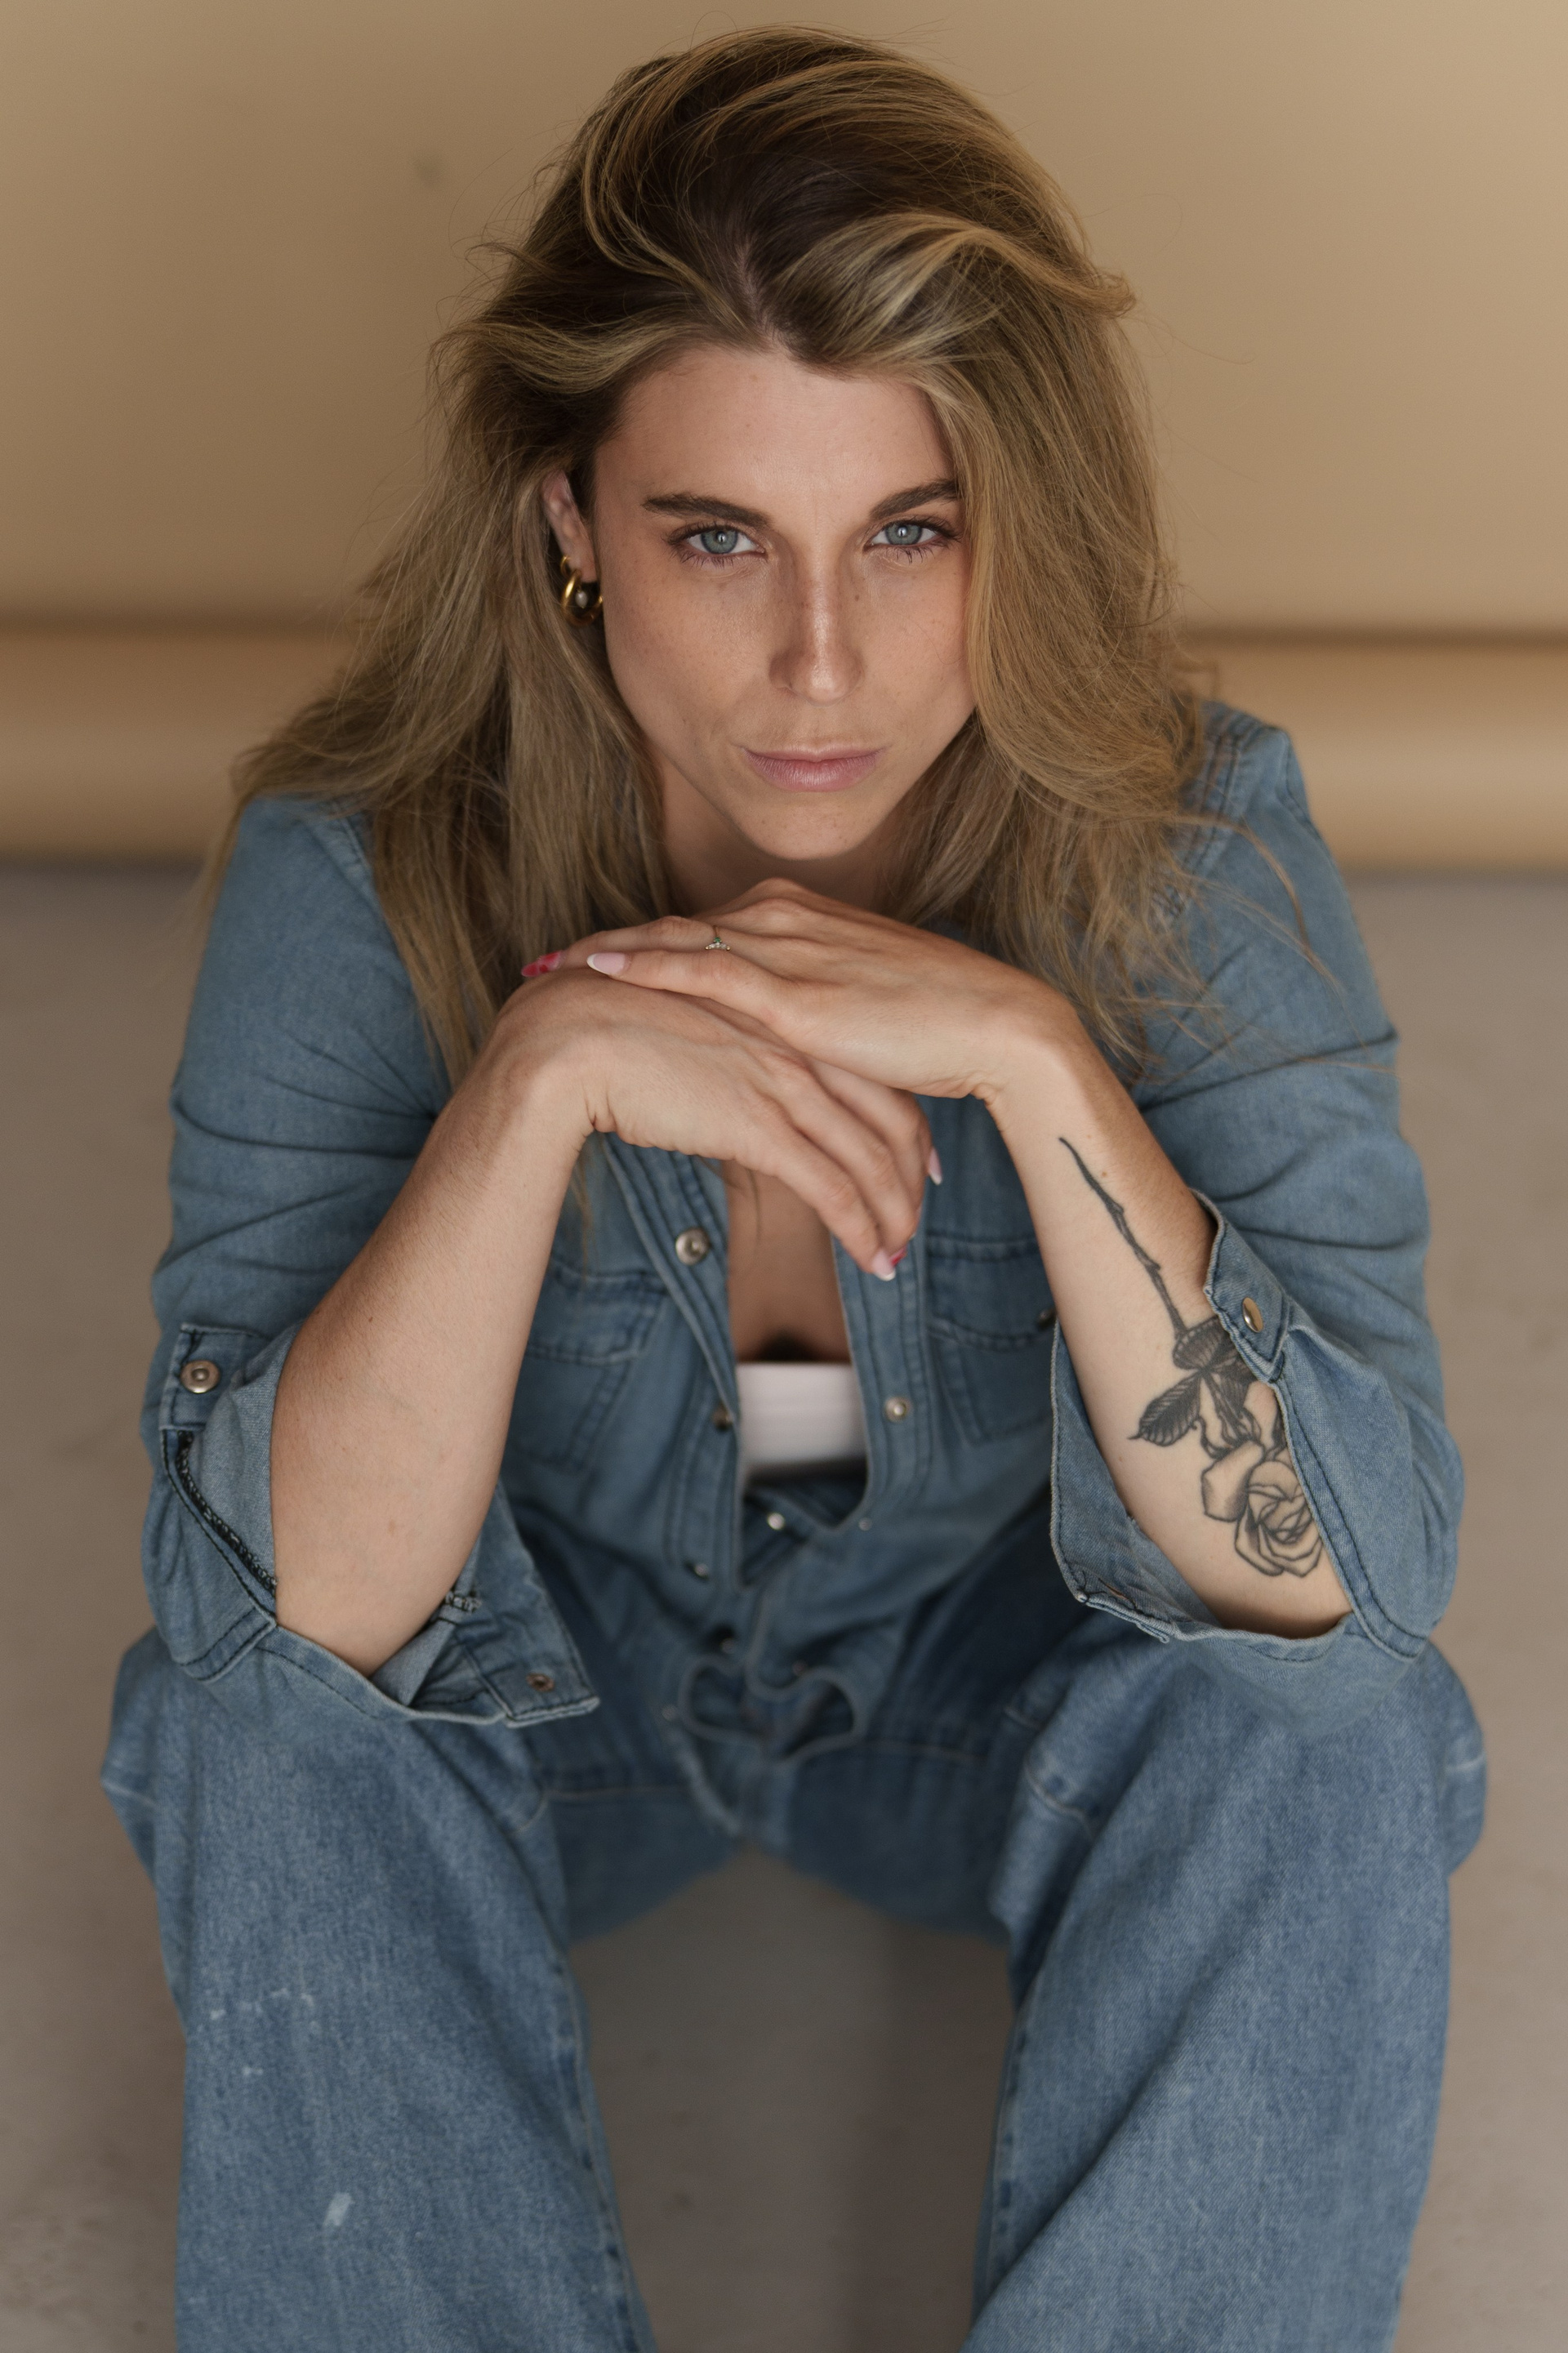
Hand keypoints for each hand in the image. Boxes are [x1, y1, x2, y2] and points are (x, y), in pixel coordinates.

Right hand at [495, 961, 930, 1275]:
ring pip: (870, 1159)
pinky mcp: (759, 1125)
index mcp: (790, 1017)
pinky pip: (834, 1188)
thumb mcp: (695, 1036)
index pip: (876, 1077)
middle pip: (891, 1118)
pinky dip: (862, 1231)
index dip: (908, 1125)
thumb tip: (740, 1097)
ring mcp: (784, 1082)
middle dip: (910, 1178)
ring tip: (895, 1255)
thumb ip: (734, 1062)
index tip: (920, 1164)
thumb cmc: (613, 1031)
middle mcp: (799, 1045)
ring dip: (892, 1216)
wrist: (569, 1034)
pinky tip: (872, 1263)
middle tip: (915, 1217)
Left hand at [548, 878, 1075, 1104]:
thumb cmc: (939, 1027)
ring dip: (602, 953)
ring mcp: (786, 947)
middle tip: (540, 963)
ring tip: (544, 973)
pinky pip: (698, 968)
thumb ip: (811, 1015)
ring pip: (671, 939)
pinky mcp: (792, 991)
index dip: (641, 943)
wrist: (995, 1027)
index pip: (700, 926)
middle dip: (602, 945)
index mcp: (801, 917)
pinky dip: (642, 965)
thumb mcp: (859, 1014)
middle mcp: (784, 917)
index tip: (588, 958)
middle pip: (670, 925)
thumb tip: (782, 1045)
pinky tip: (597, 971)